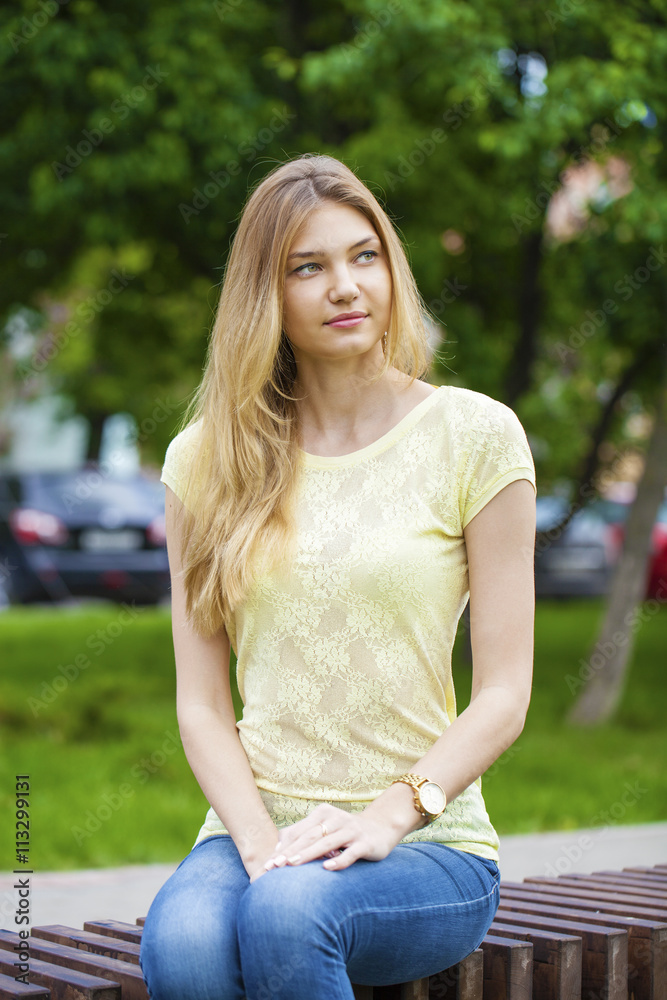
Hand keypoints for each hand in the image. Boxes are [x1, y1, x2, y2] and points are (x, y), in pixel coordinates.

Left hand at [259, 803, 404, 874]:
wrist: (381, 828)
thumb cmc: (344, 832)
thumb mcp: (325, 829)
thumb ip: (303, 835)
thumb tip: (277, 849)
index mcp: (323, 813)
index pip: (298, 831)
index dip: (283, 847)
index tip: (269, 863)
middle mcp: (336, 819)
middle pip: (309, 837)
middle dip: (290, 852)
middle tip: (275, 866)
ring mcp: (352, 830)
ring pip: (327, 843)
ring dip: (308, 854)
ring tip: (293, 864)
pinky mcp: (365, 843)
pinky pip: (350, 853)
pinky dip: (338, 860)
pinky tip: (326, 868)